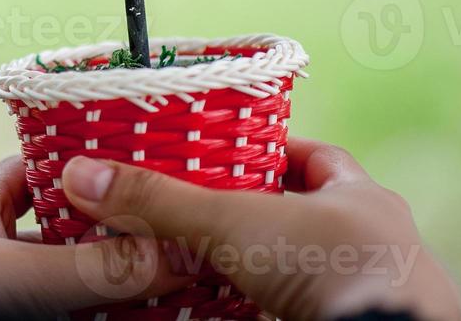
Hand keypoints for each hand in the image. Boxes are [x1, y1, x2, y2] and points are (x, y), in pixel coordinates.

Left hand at [0, 156, 190, 319]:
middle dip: (120, 240)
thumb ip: (94, 268)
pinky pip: (46, 307)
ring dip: (104, 282)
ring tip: (167, 288)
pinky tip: (116, 316)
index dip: (109, 170)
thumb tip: (179, 255)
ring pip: (59, 277)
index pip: (59, 167)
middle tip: (181, 248)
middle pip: (70, 230)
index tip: (164, 178)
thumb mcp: (15, 275)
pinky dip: (80, 310)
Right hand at [61, 138, 460, 320]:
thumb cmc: (332, 269)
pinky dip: (273, 310)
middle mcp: (378, 243)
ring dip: (267, 273)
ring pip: (311, 273)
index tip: (229, 155)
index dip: (272, 154)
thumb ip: (159, 202)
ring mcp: (374, 293)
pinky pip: (307, 311)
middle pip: (311, 218)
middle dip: (262, 219)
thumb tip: (83, 175)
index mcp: (362, 197)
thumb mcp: (232, 224)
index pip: (316, 158)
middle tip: (208, 217)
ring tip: (211, 271)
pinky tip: (239, 314)